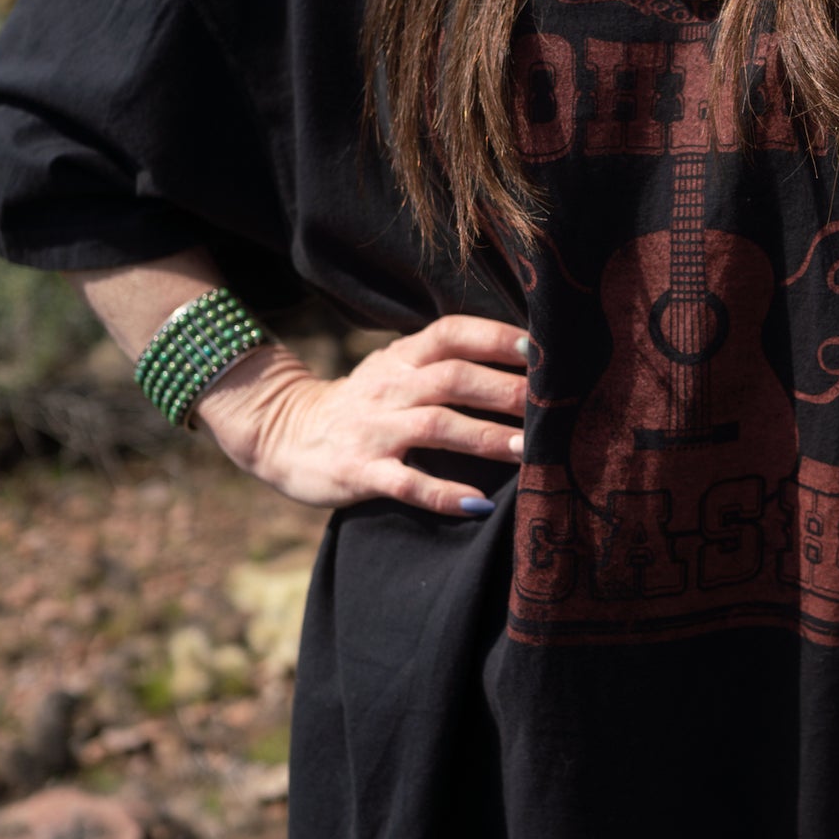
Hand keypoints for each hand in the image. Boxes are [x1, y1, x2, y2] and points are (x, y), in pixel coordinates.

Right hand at [191, 314, 529, 512]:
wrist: (284, 435)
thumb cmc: (363, 405)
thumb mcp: (395, 371)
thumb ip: (443, 363)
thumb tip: (521, 362)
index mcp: (401, 357)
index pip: (452, 333)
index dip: (496, 337)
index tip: (542, 350)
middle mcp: (390, 387)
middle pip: (454, 378)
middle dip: (506, 390)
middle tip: (553, 406)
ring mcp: (374, 429)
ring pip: (436, 426)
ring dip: (486, 438)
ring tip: (529, 452)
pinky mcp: (360, 472)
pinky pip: (406, 483)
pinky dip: (443, 494)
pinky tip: (477, 505)